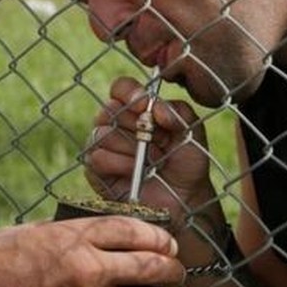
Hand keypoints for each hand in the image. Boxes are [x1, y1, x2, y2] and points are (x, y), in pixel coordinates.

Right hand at [0, 216, 183, 286]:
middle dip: (171, 267)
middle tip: (175, 270)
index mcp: (72, 238)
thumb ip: (54, 231)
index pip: (132, 229)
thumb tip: (75, 229)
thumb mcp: (21, 235)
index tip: (165, 240)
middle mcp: (87, 269)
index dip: (157, 233)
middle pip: (150, 265)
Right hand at [84, 76, 215, 221]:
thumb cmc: (186, 163)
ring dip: (132, 149)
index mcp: (136, 109)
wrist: (185, 199)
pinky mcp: (95, 170)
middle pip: (109, 109)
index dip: (129, 92)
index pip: (121, 87)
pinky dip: (121, 164)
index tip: (144, 105)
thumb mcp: (191, 130)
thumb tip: (153, 106)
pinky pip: (98, 157)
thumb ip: (176, 110)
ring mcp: (103, 146)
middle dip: (136, 126)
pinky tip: (136, 172)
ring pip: (102, 133)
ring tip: (151, 161)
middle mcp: (116, 124)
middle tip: (158, 142)